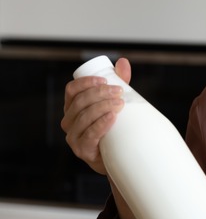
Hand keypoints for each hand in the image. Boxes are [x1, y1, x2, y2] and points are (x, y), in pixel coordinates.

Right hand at [61, 58, 131, 174]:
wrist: (118, 157)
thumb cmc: (114, 127)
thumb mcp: (115, 102)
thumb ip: (119, 82)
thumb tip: (122, 62)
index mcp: (73, 107)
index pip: (72, 90)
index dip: (86, 82)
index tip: (105, 80)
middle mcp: (69, 121)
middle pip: (80, 102)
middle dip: (100, 94)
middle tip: (119, 91)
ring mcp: (73, 136)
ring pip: (84, 117)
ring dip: (102, 107)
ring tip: (120, 103)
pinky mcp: (82, 150)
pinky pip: (90, 135)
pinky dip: (101, 124)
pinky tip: (112, 117)